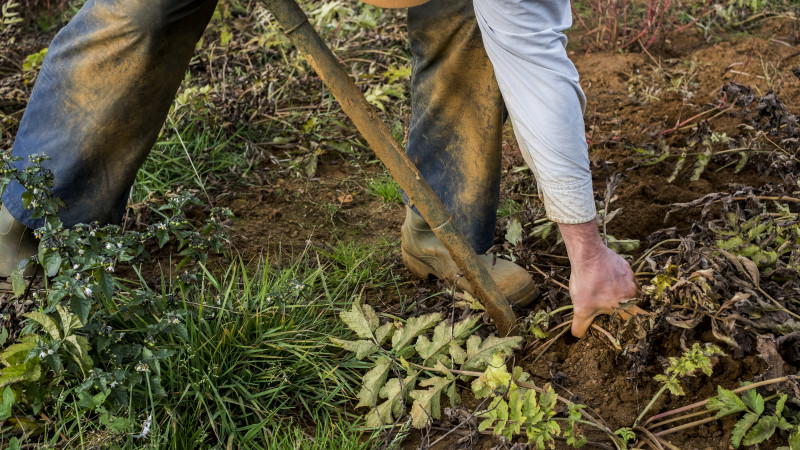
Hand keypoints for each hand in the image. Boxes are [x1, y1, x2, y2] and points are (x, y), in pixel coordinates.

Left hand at [558, 221, 638, 337]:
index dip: (624, 321)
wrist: (588, 255)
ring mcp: (630, 276)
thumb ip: (581, 326)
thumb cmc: (587, 283)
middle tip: (605, 304)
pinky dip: (614, 279)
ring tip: (601, 291)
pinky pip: (622, 277)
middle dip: (618, 306)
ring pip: (626, 290)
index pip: (632, 317)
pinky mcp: (624, 265)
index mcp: (628, 303)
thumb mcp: (581, 309)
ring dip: (616, 292)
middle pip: (629, 303)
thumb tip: (577, 336)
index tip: (617, 320)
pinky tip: (601, 279)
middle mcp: (634, 291)